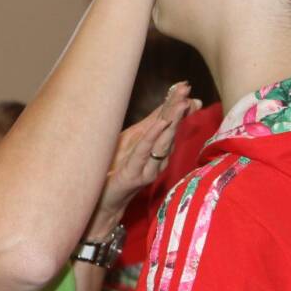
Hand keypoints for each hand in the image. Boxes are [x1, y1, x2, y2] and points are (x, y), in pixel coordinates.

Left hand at [90, 83, 197, 233]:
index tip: (186, 87)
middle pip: (171, 131)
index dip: (178, 106)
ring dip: (171, 120)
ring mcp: (147, 168)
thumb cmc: (114, 171)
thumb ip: (147, 128)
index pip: (169, 124)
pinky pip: (144, 152)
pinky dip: (153, 137)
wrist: (102, 202)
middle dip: (179, 110)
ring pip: (163, 141)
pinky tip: (160, 124)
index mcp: (156, 151)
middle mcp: (157, 160)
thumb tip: (162, 109)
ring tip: (180, 104)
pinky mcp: (134, 175)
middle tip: (188, 92)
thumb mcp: (130, 143)